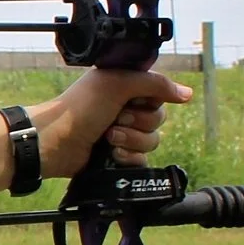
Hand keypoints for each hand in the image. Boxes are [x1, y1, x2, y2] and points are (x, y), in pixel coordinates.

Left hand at [35, 69, 190, 174]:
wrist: (55, 142)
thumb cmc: (81, 107)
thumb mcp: (118, 84)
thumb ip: (155, 84)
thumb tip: (187, 94)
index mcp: (125, 87)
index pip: (159, 95)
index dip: (149, 100)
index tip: (131, 100)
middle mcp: (126, 109)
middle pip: (159, 119)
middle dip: (138, 122)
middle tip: (116, 118)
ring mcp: (123, 134)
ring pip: (152, 141)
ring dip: (131, 140)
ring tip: (109, 137)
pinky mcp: (119, 157)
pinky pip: (143, 160)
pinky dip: (129, 157)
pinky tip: (112, 154)